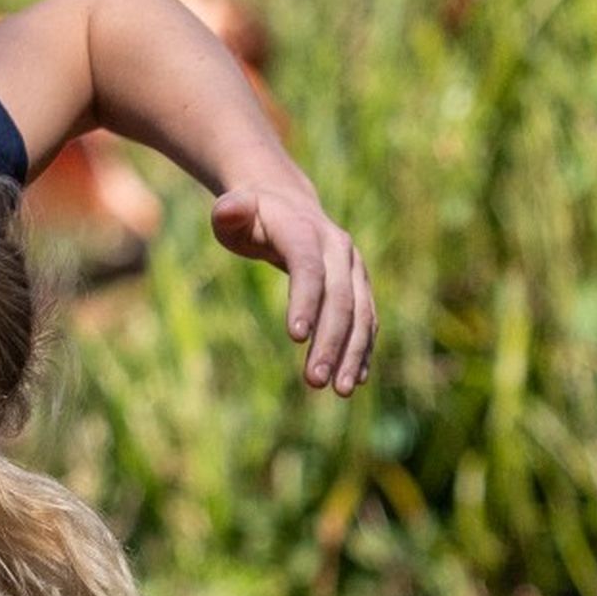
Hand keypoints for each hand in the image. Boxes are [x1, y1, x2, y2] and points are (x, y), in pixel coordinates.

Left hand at [209, 177, 372, 394]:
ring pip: (361, 313)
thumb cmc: (253, 217)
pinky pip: (367, 319)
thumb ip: (229, 213)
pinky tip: (355, 378)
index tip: (296, 338)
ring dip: (352, 353)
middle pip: (339, 298)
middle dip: (330, 341)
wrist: (290, 205)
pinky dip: (362, 349)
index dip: (305, 300)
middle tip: (315, 381)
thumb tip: (229, 210)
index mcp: (305, 229)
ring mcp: (353, 268)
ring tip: (340, 390)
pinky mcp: (360, 286)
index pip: (308, 267)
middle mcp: (338, 248)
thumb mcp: (234, 212)